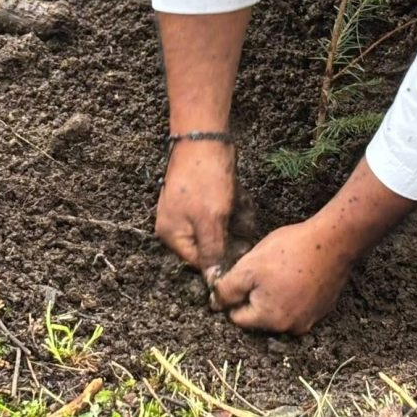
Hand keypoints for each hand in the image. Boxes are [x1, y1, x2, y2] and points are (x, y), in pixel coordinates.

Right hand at [155, 140, 239, 272]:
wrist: (205, 135)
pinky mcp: (205, 196)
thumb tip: (213, 281)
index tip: (244, 249)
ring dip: (237, 217)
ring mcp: (192, 209)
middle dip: (232, 231)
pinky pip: (226, 211)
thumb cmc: (204, 178)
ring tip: (239, 202)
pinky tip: (239, 193)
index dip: (224, 257)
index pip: (201, 262)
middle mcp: (178, 224)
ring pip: (224, 227)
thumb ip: (212, 252)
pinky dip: (235, 204)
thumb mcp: (210, 220)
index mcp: (173, 234)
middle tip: (239, 216)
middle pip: (214, 244)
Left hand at [210, 219, 350, 333]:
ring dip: (275, 295)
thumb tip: (215, 304)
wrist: (334, 241)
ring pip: (279, 311)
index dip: (233, 295)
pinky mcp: (323, 308)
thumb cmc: (290, 252)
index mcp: (270, 321)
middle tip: (262, 270)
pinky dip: (294, 293)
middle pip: (259, 317)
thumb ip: (226, 290)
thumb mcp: (248, 266)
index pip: (237, 317)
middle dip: (254, 296)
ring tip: (281, 269)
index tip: (243, 275)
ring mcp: (310, 320)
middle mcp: (291, 328)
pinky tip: (296, 273)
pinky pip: (298, 305)